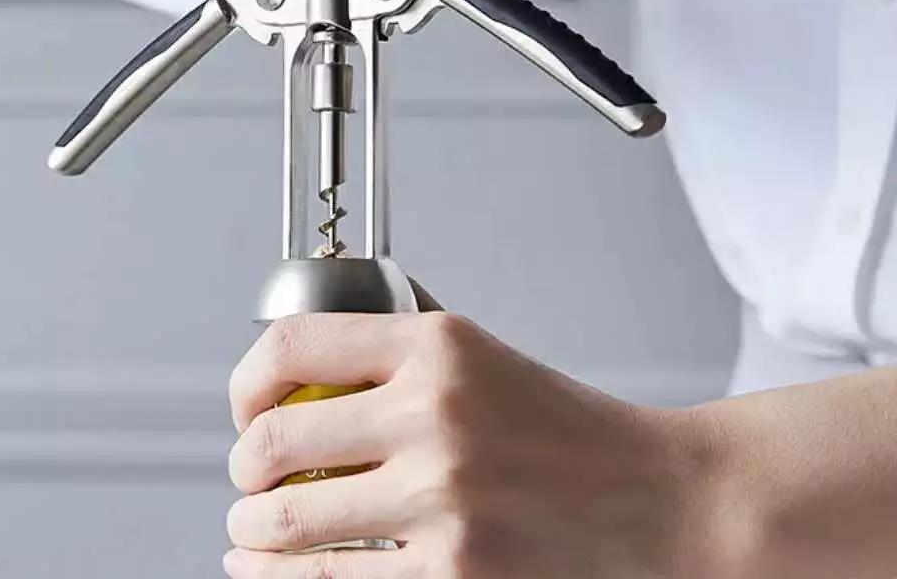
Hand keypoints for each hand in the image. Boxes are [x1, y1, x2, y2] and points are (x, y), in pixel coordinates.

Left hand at [224, 313, 733, 577]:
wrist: (658, 501)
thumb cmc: (565, 430)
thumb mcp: (483, 355)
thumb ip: (401, 345)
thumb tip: (310, 354)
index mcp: (437, 346)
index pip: (294, 344)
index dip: (247, 380)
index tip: (246, 408)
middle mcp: (434, 413)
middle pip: (273, 439)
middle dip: (242, 470)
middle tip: (247, 480)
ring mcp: (442, 499)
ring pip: (286, 522)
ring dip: (249, 532)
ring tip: (248, 532)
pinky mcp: (453, 576)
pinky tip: (272, 573)